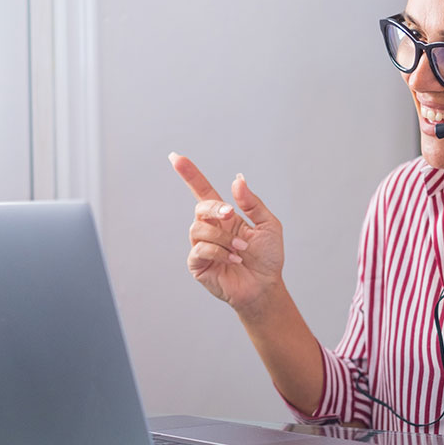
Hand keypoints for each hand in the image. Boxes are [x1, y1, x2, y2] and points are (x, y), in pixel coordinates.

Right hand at [169, 153, 284, 314]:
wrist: (266, 286)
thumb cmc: (267, 258)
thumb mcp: (268, 225)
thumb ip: (252, 203)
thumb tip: (237, 180)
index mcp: (224, 216)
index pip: (202, 191)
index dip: (189, 174)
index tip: (175, 157)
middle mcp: (210, 229)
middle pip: (200, 208)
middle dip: (215, 209)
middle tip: (231, 216)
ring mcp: (202, 247)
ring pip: (199, 229)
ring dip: (223, 237)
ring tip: (241, 249)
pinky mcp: (198, 265)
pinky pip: (199, 250)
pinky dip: (218, 252)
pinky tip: (233, 259)